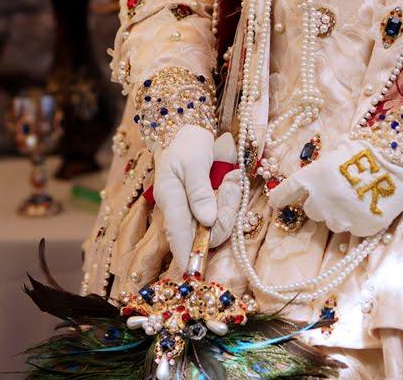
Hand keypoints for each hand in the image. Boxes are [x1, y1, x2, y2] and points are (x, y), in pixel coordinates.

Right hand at [154, 127, 241, 269]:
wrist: (183, 127)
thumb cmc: (186, 142)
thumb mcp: (194, 161)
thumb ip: (200, 191)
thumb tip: (207, 222)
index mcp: (170, 198)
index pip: (179, 234)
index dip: (187, 255)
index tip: (195, 275)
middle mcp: (177, 208)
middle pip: (202, 231)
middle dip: (224, 216)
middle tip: (232, 184)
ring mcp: (187, 208)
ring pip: (212, 223)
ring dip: (228, 204)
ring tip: (230, 177)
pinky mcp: (197, 204)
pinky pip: (215, 213)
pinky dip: (227, 200)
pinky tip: (229, 180)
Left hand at [266, 134, 402, 237]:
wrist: (401, 161)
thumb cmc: (370, 148)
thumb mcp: (340, 150)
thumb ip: (324, 167)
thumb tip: (320, 176)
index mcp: (313, 177)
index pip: (286, 192)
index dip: (280, 197)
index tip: (275, 201)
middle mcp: (322, 201)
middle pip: (311, 210)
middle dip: (318, 203)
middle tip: (336, 191)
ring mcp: (342, 218)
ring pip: (331, 223)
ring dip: (337, 213)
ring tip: (355, 197)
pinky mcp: (361, 230)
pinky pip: (352, 229)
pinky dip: (356, 220)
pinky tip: (368, 204)